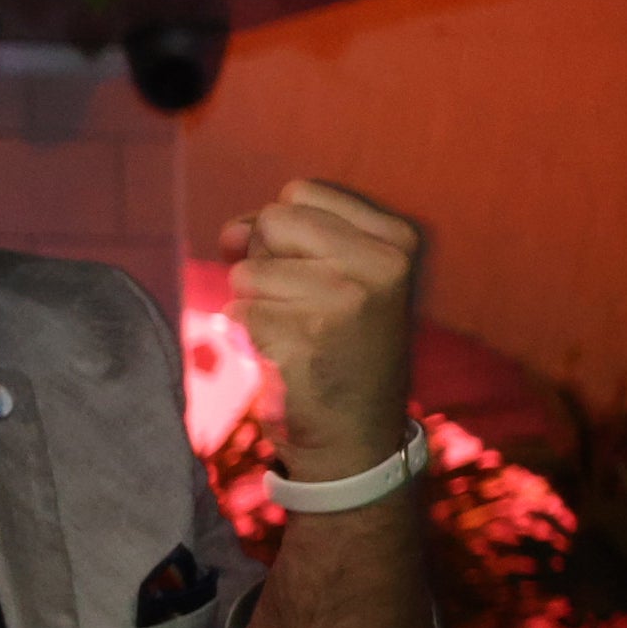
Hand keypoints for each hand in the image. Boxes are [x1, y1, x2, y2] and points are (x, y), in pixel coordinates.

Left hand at [224, 180, 422, 475]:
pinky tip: (287, 356)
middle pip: (272, 222)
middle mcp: (380, 264)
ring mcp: (345, 301)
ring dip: (255, 304)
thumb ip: (280, 237)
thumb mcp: (332, 275)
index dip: (281, 232)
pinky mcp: (307, 338)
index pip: (299, 192)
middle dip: (267, 262)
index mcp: (396, 239)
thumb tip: (231, 232)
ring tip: (295, 333)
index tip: (307, 270)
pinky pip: (240, 313)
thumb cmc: (338, 345)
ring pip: (248, 271)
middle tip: (300, 305)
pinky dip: (250, 336)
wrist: (356, 434)